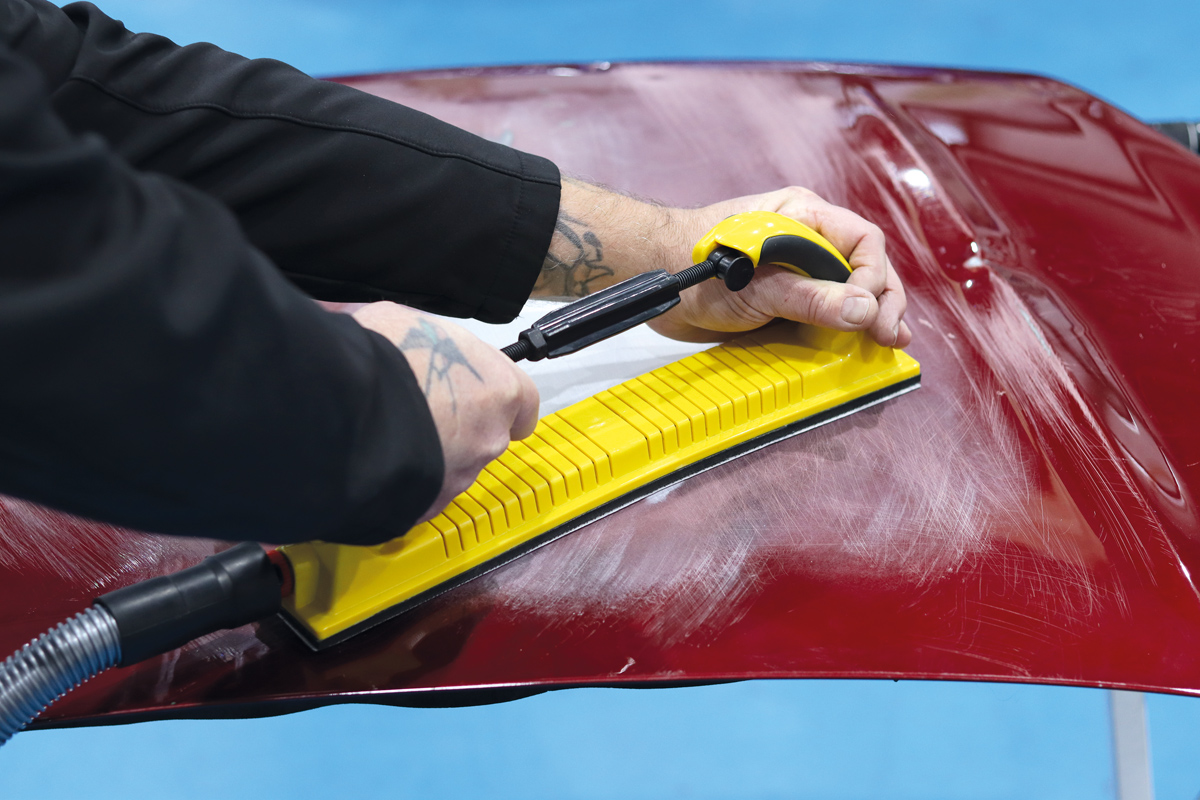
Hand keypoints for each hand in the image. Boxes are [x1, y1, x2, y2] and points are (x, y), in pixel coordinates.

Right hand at [352, 302, 538, 520]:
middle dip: (459, 429)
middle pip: (485, 437)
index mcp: (501, 388)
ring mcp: (462, 474)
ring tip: (392, 434)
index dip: (502, 403)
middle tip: (420, 411)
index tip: (484, 399)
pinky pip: (423, 493)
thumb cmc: (388, 356)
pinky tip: (380, 459)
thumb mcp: (404, 320)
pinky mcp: (430, 503)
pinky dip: (408, 481)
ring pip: (454, 467)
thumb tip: (378, 325)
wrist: (351, 408)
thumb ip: (418, 336)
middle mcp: (491, 436)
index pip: (523, 404)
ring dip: (432, 455)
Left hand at [659, 187, 910, 346]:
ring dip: (872, 313)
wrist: (652, 281)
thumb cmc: (694, 266)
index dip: (874, 279)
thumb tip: (863, 310)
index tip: (869, 314)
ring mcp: (797, 268)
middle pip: (865, 265)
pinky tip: (863, 339)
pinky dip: (845, 324)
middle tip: (892, 335)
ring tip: (891, 341)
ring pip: (850, 288)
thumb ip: (808, 298)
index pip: (862, 242)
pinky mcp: (784, 296)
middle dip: (883, 300)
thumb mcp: (756, 286)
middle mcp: (807, 238)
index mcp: (803, 216)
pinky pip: (825, 307)